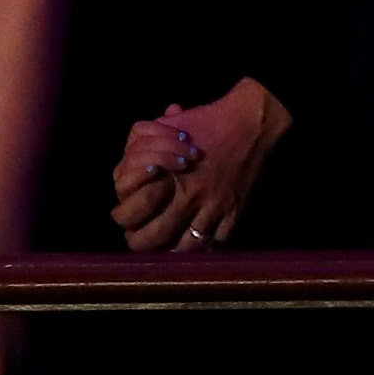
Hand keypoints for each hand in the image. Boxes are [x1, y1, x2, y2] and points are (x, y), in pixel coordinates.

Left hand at [111, 82, 281, 250]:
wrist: (246, 124)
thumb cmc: (204, 122)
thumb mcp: (165, 128)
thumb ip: (143, 146)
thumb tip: (127, 167)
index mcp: (168, 175)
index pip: (137, 210)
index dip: (128, 221)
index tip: (128, 225)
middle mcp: (189, 196)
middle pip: (159, 234)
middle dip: (144, 244)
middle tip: (141, 243)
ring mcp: (214, 207)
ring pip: (188, 246)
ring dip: (174, 252)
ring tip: (166, 251)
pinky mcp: (234, 212)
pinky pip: (218, 242)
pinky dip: (206, 248)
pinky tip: (198, 248)